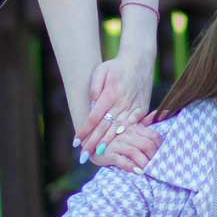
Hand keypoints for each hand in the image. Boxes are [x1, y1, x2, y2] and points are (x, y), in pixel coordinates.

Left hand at [75, 44, 154, 161]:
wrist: (139, 60)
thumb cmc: (117, 66)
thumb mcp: (101, 70)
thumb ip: (94, 87)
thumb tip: (91, 105)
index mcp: (110, 94)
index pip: (94, 117)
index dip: (84, 130)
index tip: (75, 141)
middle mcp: (121, 103)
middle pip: (104, 127)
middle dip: (93, 143)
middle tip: (84, 156)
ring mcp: (133, 107)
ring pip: (118, 129)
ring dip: (107, 143)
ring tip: (98, 154)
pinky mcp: (141, 109)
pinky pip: (132, 125)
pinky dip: (124, 135)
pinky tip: (117, 144)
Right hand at [89, 118, 160, 171]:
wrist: (93, 143)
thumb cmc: (117, 136)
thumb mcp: (133, 125)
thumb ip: (148, 120)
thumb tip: (168, 111)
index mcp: (135, 126)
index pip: (154, 136)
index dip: (160, 147)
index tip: (161, 155)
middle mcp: (126, 133)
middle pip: (147, 145)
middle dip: (154, 158)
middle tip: (156, 166)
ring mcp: (117, 143)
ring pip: (135, 153)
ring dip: (144, 164)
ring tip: (148, 170)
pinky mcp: (108, 153)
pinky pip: (121, 160)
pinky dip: (130, 167)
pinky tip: (137, 172)